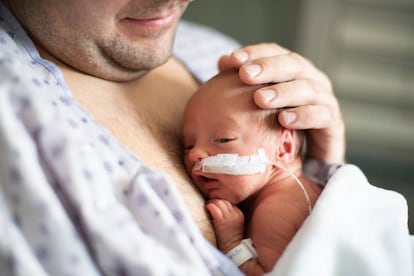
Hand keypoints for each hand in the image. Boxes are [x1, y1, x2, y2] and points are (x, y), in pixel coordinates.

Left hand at [206, 199, 244, 252]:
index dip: (220, 203)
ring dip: (211, 203)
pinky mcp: (221, 220)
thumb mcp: (232, 224)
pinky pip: (213, 207)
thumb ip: (227, 215)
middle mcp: (235, 214)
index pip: (228, 202)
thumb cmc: (228, 239)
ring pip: (218, 202)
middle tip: (210, 206)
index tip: (215, 207)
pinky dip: (208, 207)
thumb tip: (216, 206)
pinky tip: (207, 209)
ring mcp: (228, 217)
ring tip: (207, 208)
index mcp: (238, 214)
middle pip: (223, 201)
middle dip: (216, 202)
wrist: (232, 250)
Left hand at [218, 43, 344, 163]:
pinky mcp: (333, 123)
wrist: (309, 158)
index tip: (233, 59)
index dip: (255, 53)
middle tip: (246, 75)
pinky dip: (304, 115)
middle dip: (268, 68)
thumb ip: (244, 83)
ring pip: (308, 88)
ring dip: (283, 92)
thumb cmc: (279, 126)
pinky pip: (321, 116)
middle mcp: (311, 79)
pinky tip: (284, 119)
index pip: (275, 52)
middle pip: (293, 65)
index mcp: (293, 70)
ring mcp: (325, 100)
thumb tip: (222, 62)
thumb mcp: (260, 104)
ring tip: (260, 99)